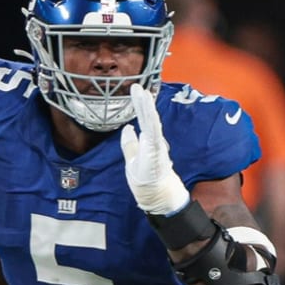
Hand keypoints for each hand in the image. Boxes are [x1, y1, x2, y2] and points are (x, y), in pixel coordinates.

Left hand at [120, 84, 188, 215]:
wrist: (157, 197)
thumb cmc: (147, 182)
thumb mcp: (132, 160)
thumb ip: (130, 144)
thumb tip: (127, 128)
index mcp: (148, 143)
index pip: (143, 121)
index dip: (140, 107)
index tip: (136, 92)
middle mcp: (154, 142)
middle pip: (147, 118)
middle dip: (142, 102)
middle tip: (137, 86)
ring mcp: (156, 146)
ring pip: (151, 122)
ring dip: (146, 107)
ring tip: (141, 92)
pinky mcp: (156, 151)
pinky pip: (153, 131)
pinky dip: (150, 118)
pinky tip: (147, 107)